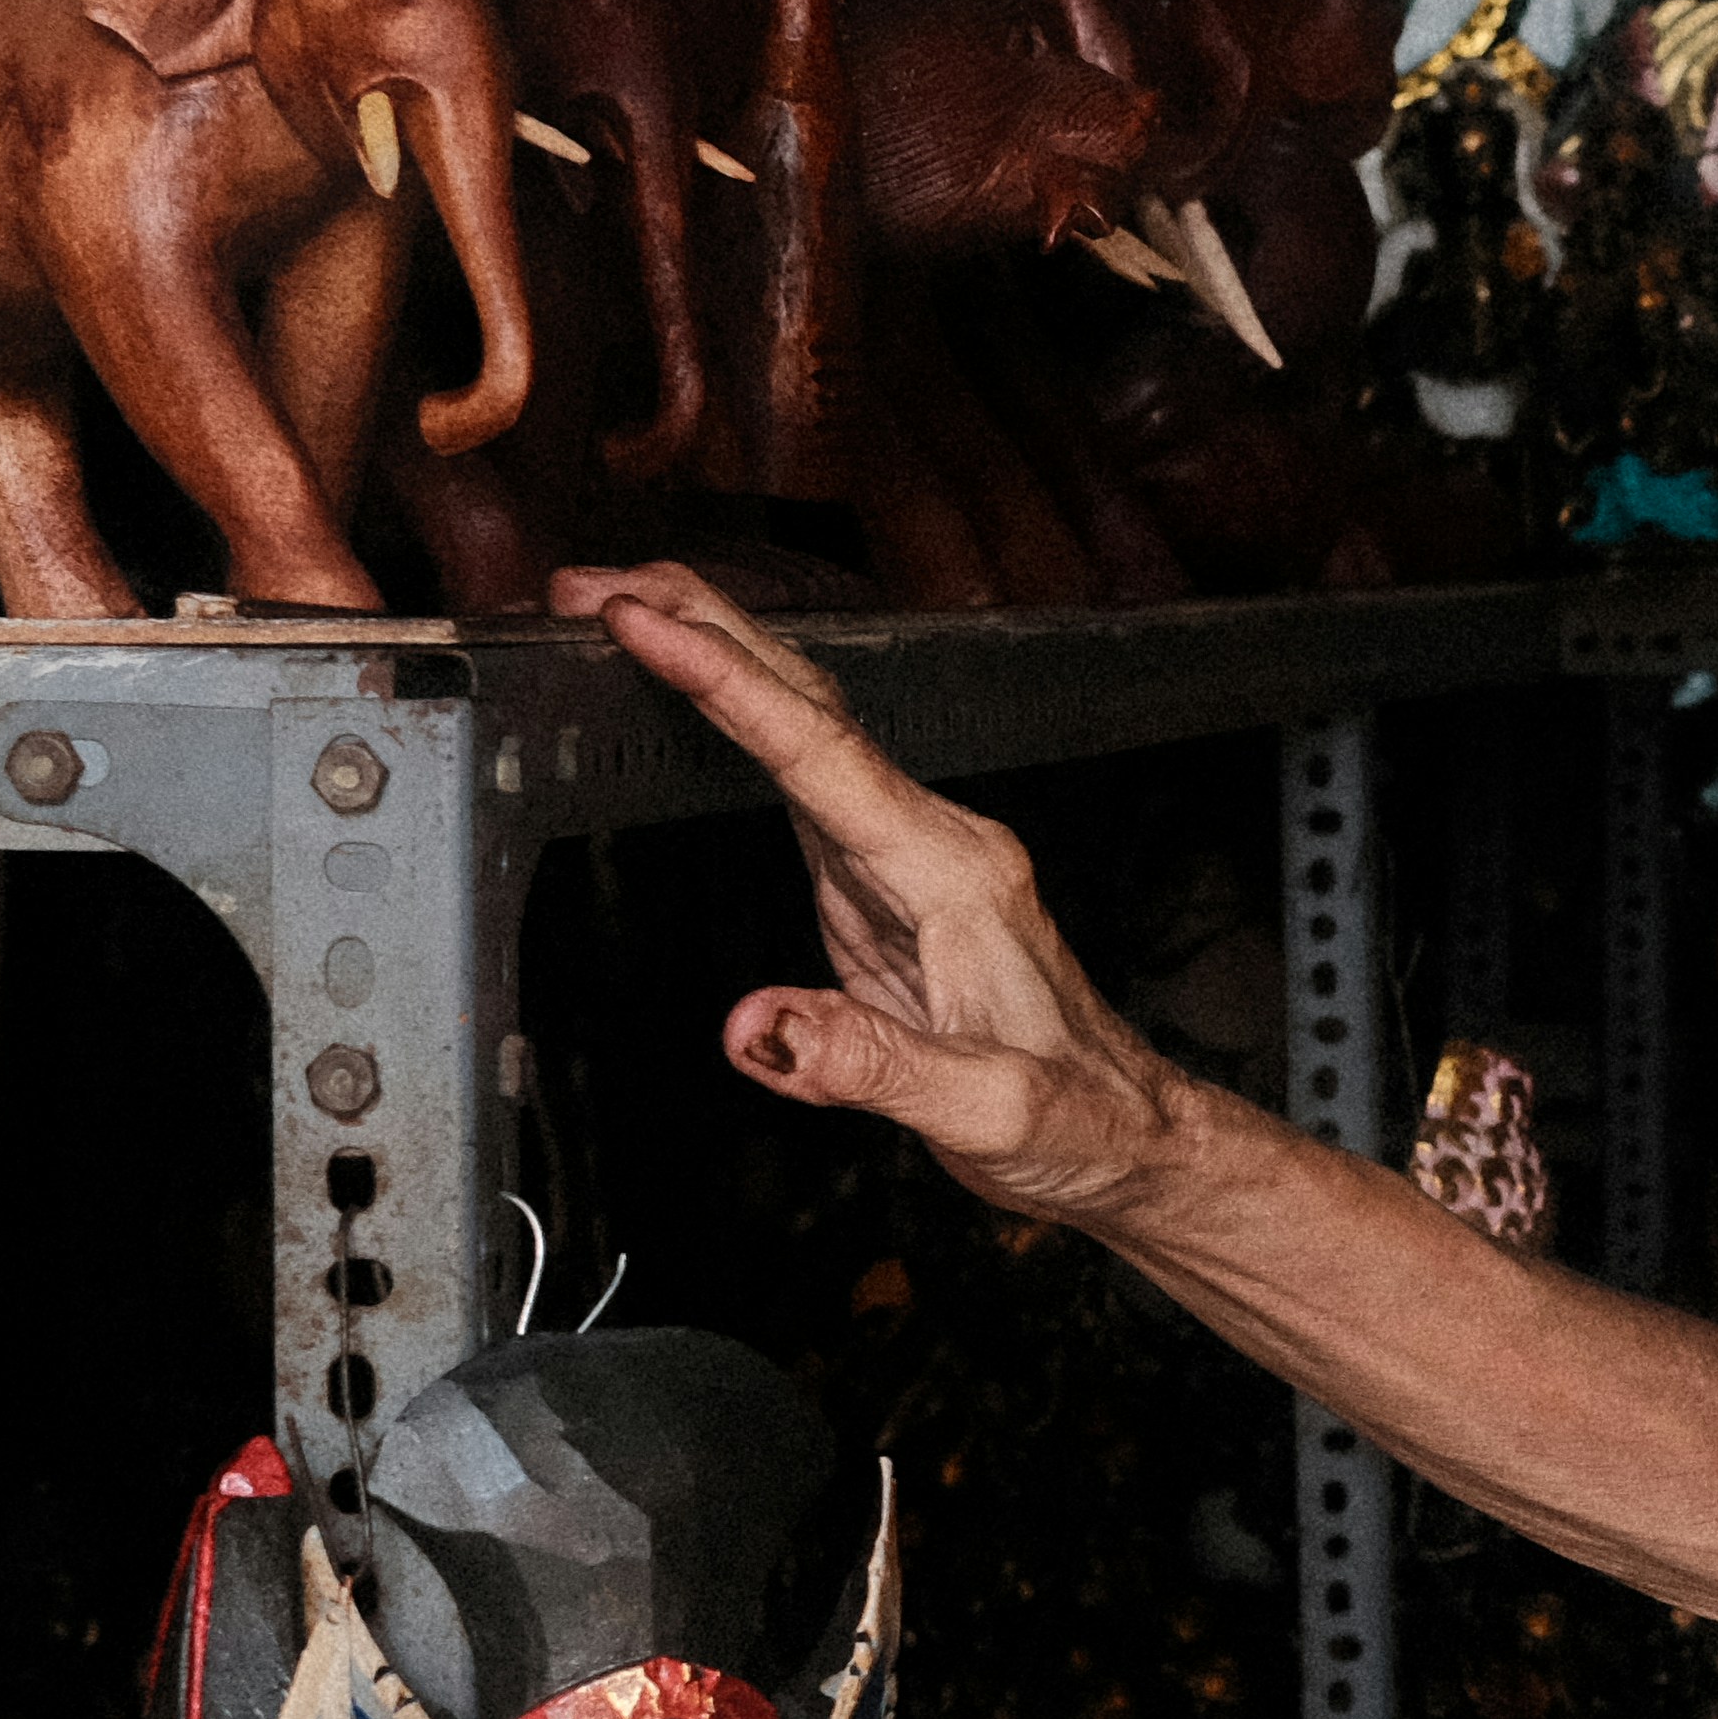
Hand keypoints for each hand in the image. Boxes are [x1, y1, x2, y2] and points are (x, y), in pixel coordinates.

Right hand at [547, 566, 1213, 1230]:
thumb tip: (755, 1028)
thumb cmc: (1077, 1120)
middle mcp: (933, 842)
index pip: (822, 753)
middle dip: (703, 626)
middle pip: (810, 703)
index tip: (641, 622)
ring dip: (711, 658)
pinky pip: (798, 774)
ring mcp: (907, 855)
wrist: (1127, 1134)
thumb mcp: (987, 1113)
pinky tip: (688, 693)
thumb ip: (870, 1065)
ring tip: (612, 609)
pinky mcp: (882, 882)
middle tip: (590, 584)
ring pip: (801, 724)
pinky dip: (733, 720)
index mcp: (955, 874)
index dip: (727, 681)